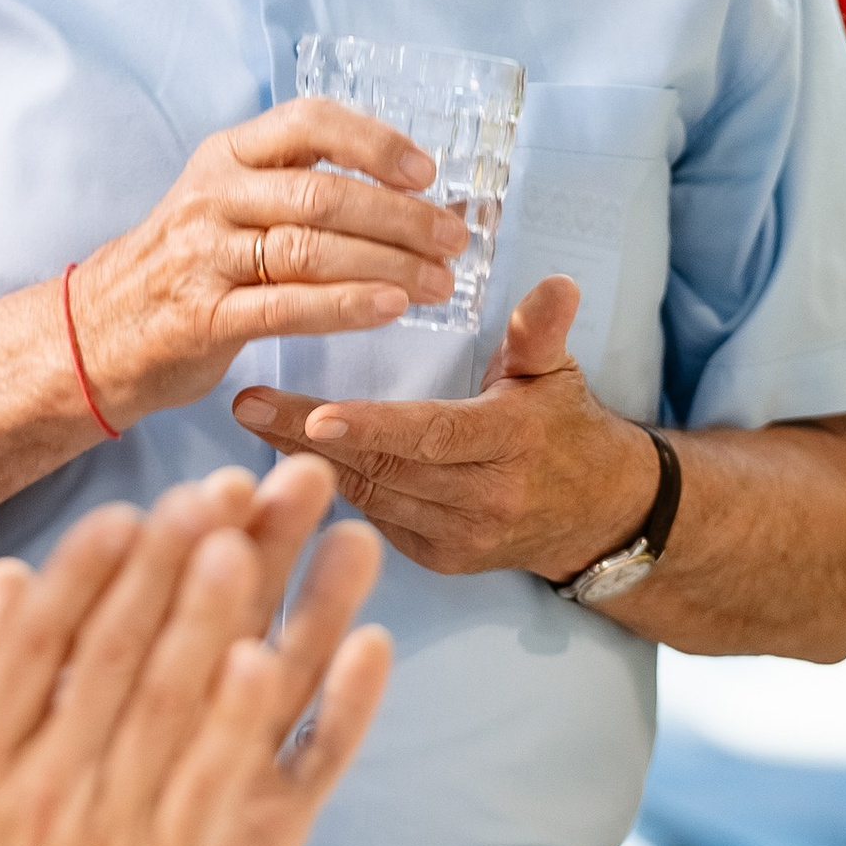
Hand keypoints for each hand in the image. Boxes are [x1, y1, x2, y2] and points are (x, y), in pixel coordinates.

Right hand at [0, 462, 392, 845]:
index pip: (35, 649)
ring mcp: (109, 832)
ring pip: (169, 703)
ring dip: (211, 616)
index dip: (82, 576)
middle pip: (114, 654)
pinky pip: (209, 786)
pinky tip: (265, 660)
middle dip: (165, 564)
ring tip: (250, 540)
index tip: (120, 514)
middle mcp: (43, 787)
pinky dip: (238, 722)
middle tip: (212, 491)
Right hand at [68, 101, 465, 428]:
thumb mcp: (228, 204)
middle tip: (453, 239)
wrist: (95, 333)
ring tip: (438, 282)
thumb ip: (299, 190)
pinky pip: (287, 306)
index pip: (308, 122)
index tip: (427, 172)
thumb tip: (409, 196)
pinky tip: (389, 308)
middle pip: (323, 193)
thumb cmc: (185, 267)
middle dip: (401, 217)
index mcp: (227, 156)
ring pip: (311, 249)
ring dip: (388, 265)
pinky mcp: (202, 317)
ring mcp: (204, 256)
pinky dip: (346, 306)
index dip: (374, 142)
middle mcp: (213, 197)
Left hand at [234, 276, 662, 585]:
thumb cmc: (567, 429)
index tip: (314, 416)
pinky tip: (290, 460)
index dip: (372, 429)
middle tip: (247, 405)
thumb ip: (542, 331)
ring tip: (254, 424)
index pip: (433, 435)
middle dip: (306, 438)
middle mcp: (485, 499)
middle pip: (384, 467)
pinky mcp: (440, 560)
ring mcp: (459, 538)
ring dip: (307, 463)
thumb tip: (555, 285)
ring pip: (371, 497)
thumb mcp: (558, 373)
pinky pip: (377, 519)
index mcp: (511, 445)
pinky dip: (335, 489)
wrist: (599, 516)